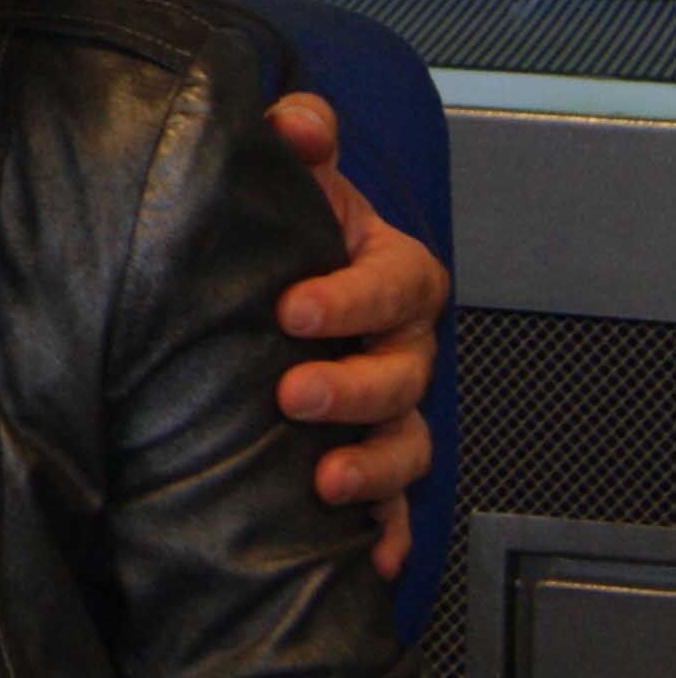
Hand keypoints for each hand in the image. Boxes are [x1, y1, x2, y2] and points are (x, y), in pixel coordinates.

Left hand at [263, 91, 447, 577]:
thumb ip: (295, 140)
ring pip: (407, 445)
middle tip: (293, 395)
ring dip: (372, 470)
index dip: (350, 298)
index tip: (292, 308)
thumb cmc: (288, 229)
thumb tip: (296, 119)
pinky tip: (367, 558)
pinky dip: (386, 534)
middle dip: (354, 390)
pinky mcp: (366, 458)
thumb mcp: (291, 180)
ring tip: (322, 483)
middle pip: (404, 374)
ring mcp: (389, 407)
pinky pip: (394, 506)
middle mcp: (400, 344)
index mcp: (389, 273)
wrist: (269, 283)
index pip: (394, 283)